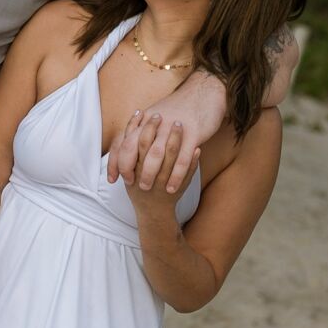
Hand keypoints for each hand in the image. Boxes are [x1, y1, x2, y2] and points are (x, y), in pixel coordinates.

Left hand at [105, 72, 222, 193]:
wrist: (205, 92)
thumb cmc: (181, 106)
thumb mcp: (157, 112)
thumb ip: (143, 127)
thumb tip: (128, 141)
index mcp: (146, 119)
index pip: (124, 141)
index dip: (116, 159)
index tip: (112, 177)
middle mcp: (156, 123)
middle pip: (135, 147)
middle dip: (128, 167)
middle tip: (129, 183)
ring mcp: (173, 129)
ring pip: (156, 155)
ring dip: (149, 173)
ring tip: (146, 187)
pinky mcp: (192, 135)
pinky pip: (181, 159)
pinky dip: (174, 176)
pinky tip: (171, 188)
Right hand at [110, 112, 197, 229]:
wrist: (153, 213)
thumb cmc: (139, 188)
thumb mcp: (129, 171)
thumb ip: (130, 150)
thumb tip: (135, 127)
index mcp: (137, 169)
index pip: (140, 144)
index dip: (146, 128)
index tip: (153, 113)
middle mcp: (150, 175)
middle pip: (156, 148)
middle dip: (161, 131)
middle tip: (166, 114)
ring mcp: (165, 182)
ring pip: (173, 158)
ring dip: (177, 140)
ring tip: (180, 124)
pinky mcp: (179, 188)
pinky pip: (187, 173)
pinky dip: (193, 160)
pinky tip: (198, 147)